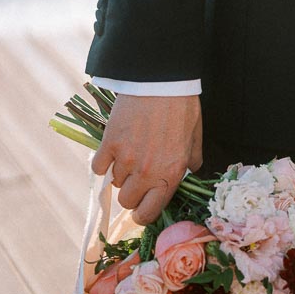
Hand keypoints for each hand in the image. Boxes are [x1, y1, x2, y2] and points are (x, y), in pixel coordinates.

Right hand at [91, 94, 202, 224]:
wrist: (161, 80)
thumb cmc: (182, 105)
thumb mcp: (195, 135)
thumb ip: (192, 159)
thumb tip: (190, 171)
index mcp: (171, 173)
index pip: (149, 213)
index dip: (144, 214)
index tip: (142, 206)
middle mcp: (148, 172)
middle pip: (127, 202)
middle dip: (131, 193)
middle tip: (136, 177)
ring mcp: (127, 159)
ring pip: (114, 183)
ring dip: (120, 174)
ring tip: (129, 154)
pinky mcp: (110, 144)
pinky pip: (99, 167)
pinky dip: (104, 162)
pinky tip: (113, 150)